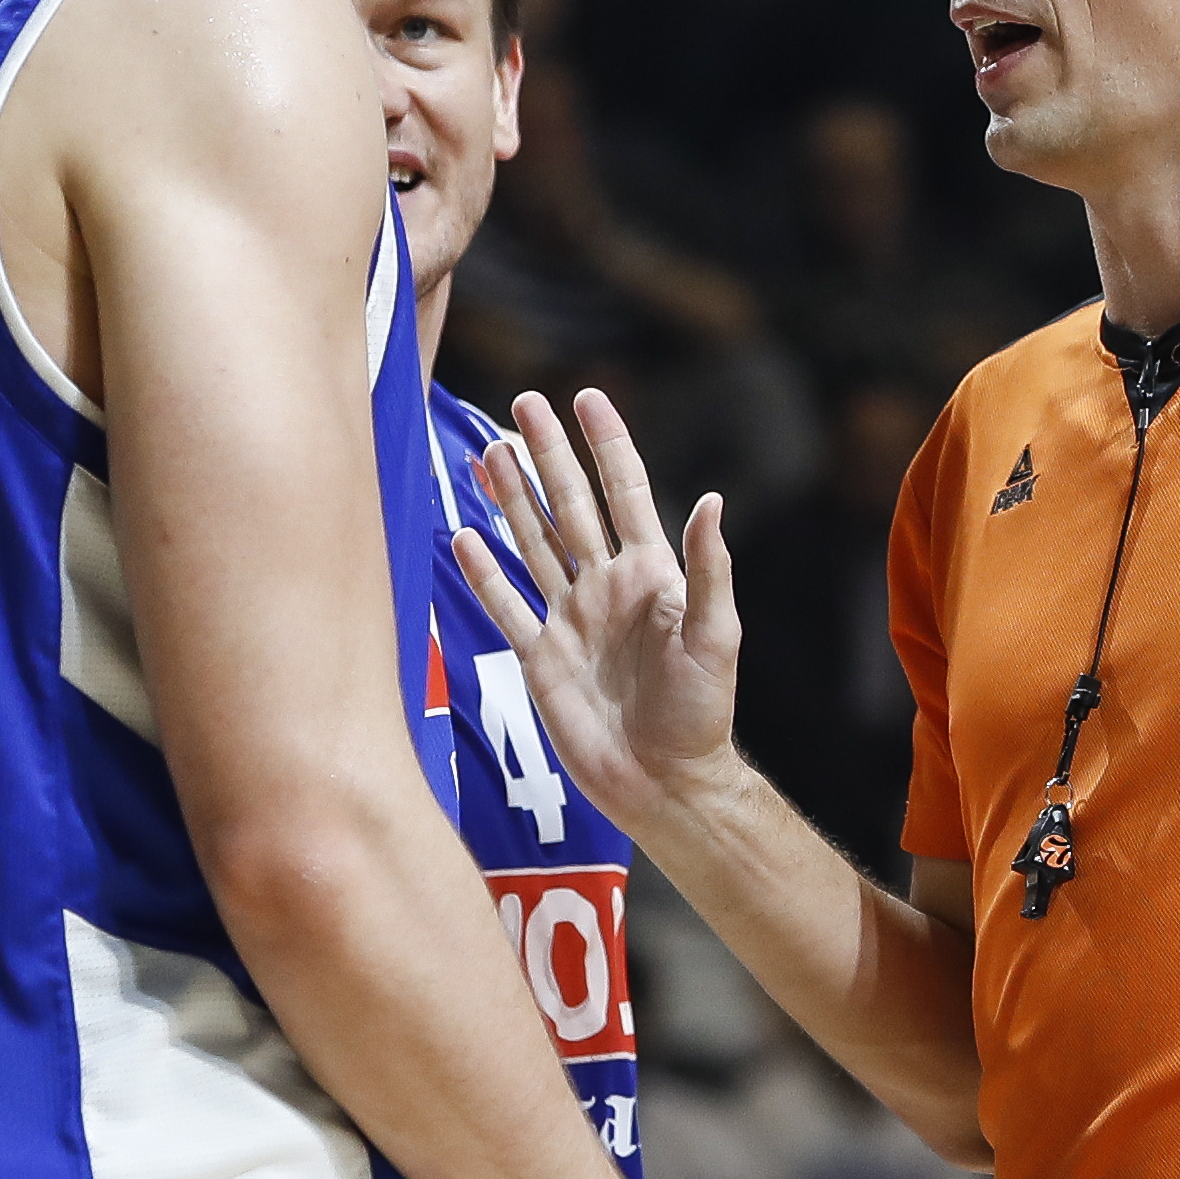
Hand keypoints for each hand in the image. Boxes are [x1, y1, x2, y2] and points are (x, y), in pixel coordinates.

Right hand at [451, 386, 743, 831]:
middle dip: (547, 454)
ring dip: (510, 499)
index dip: (608, 445)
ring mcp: (569, 620)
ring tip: (488, 452)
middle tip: (523, 404)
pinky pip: (505, 606)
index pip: (625, 492)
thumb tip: (712, 499)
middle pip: (568, 506)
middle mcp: (604, 587)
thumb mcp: (717, 637)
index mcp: (650, 574)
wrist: (663, 781)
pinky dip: (482, 573)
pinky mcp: (539, 659)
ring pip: (531, 544)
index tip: (589, 397)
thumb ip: (709, 570)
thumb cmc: (701, 713)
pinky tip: (462, 536)